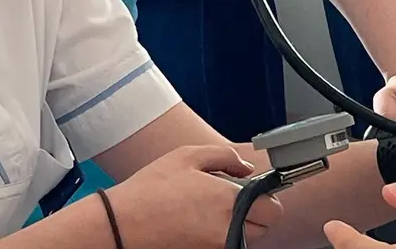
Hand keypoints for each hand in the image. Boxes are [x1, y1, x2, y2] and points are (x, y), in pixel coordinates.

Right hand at [103, 145, 282, 247]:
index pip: (273, 209)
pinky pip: (227, 244)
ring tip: (213, 210)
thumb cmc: (152, 188)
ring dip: (241, 225)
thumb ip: (224, 157)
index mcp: (229, 200)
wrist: (122, 223)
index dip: (267, 198)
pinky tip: (201, 221)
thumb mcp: (187, 156)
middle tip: (234, 200)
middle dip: (256, 213)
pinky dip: (222, 235)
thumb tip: (246, 169)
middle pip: (264, 228)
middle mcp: (228, 228)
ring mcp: (217, 246)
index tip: (255, 191)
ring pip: (246, 238)